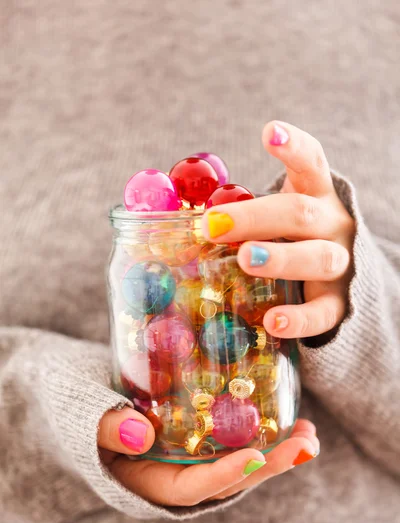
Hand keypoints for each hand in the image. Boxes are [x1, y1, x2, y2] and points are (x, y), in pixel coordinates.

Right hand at [98, 408, 318, 505]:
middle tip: (305, 444)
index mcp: (145, 480)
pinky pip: (230, 438)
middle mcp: (171, 473)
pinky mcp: (194, 435)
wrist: (76, 393)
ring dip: (274, 449)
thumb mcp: (80, 413)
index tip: (255, 454)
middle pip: (225, 479)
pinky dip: (258, 428)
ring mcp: (185, 455)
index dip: (223, 474)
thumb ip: (105, 428)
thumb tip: (140, 435)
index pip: (190, 488)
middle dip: (267, 465)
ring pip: (235, 461)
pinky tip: (287, 413)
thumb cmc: (73, 404)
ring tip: (309, 434)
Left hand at [203, 121, 355, 338]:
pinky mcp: (337, 303)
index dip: (292, 147)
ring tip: (246, 259)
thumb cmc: (287, 240)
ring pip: (317, 257)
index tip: (268, 132)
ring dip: (280, 257)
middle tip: (212, 225)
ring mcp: (339, 263)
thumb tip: (160, 210)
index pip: (310, 163)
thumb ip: (234, 213)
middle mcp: (332, 224)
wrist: (336, 279)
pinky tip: (272, 321)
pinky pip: (323, 312)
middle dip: (255, 217)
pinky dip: (299, 318)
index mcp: (314, 195)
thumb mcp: (271, 218)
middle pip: (300, 213)